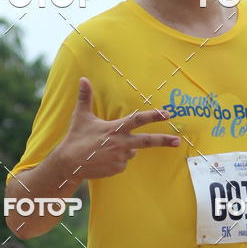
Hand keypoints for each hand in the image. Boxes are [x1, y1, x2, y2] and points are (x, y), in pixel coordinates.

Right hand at [59, 78, 180, 179]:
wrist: (69, 164)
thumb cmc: (75, 138)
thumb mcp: (81, 116)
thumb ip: (85, 97)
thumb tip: (83, 79)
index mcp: (115, 128)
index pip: (138, 119)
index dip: (153, 115)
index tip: (167, 114)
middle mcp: (121, 143)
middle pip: (147, 141)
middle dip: (164, 141)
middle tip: (177, 141)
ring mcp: (120, 158)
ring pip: (130, 151)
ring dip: (123, 148)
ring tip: (104, 149)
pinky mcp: (118, 169)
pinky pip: (123, 162)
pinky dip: (117, 159)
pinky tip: (103, 158)